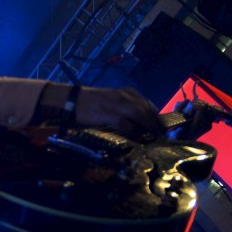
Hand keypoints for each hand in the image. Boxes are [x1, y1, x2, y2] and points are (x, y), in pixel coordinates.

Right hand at [39, 85, 161, 137]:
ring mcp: (116, 104)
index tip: (161, 127)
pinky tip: (137, 138)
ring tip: (154, 137)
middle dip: (156, 122)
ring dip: (149, 126)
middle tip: (162, 134)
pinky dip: (134, 132)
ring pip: (140, 114)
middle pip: (147, 109)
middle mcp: (124, 96)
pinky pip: (126, 124)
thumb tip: (139, 125)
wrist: (69, 100)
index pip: (147, 104)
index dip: (155, 116)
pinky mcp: (108, 114)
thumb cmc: (90, 103)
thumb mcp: (111, 102)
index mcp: (126, 93)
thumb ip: (125, 110)